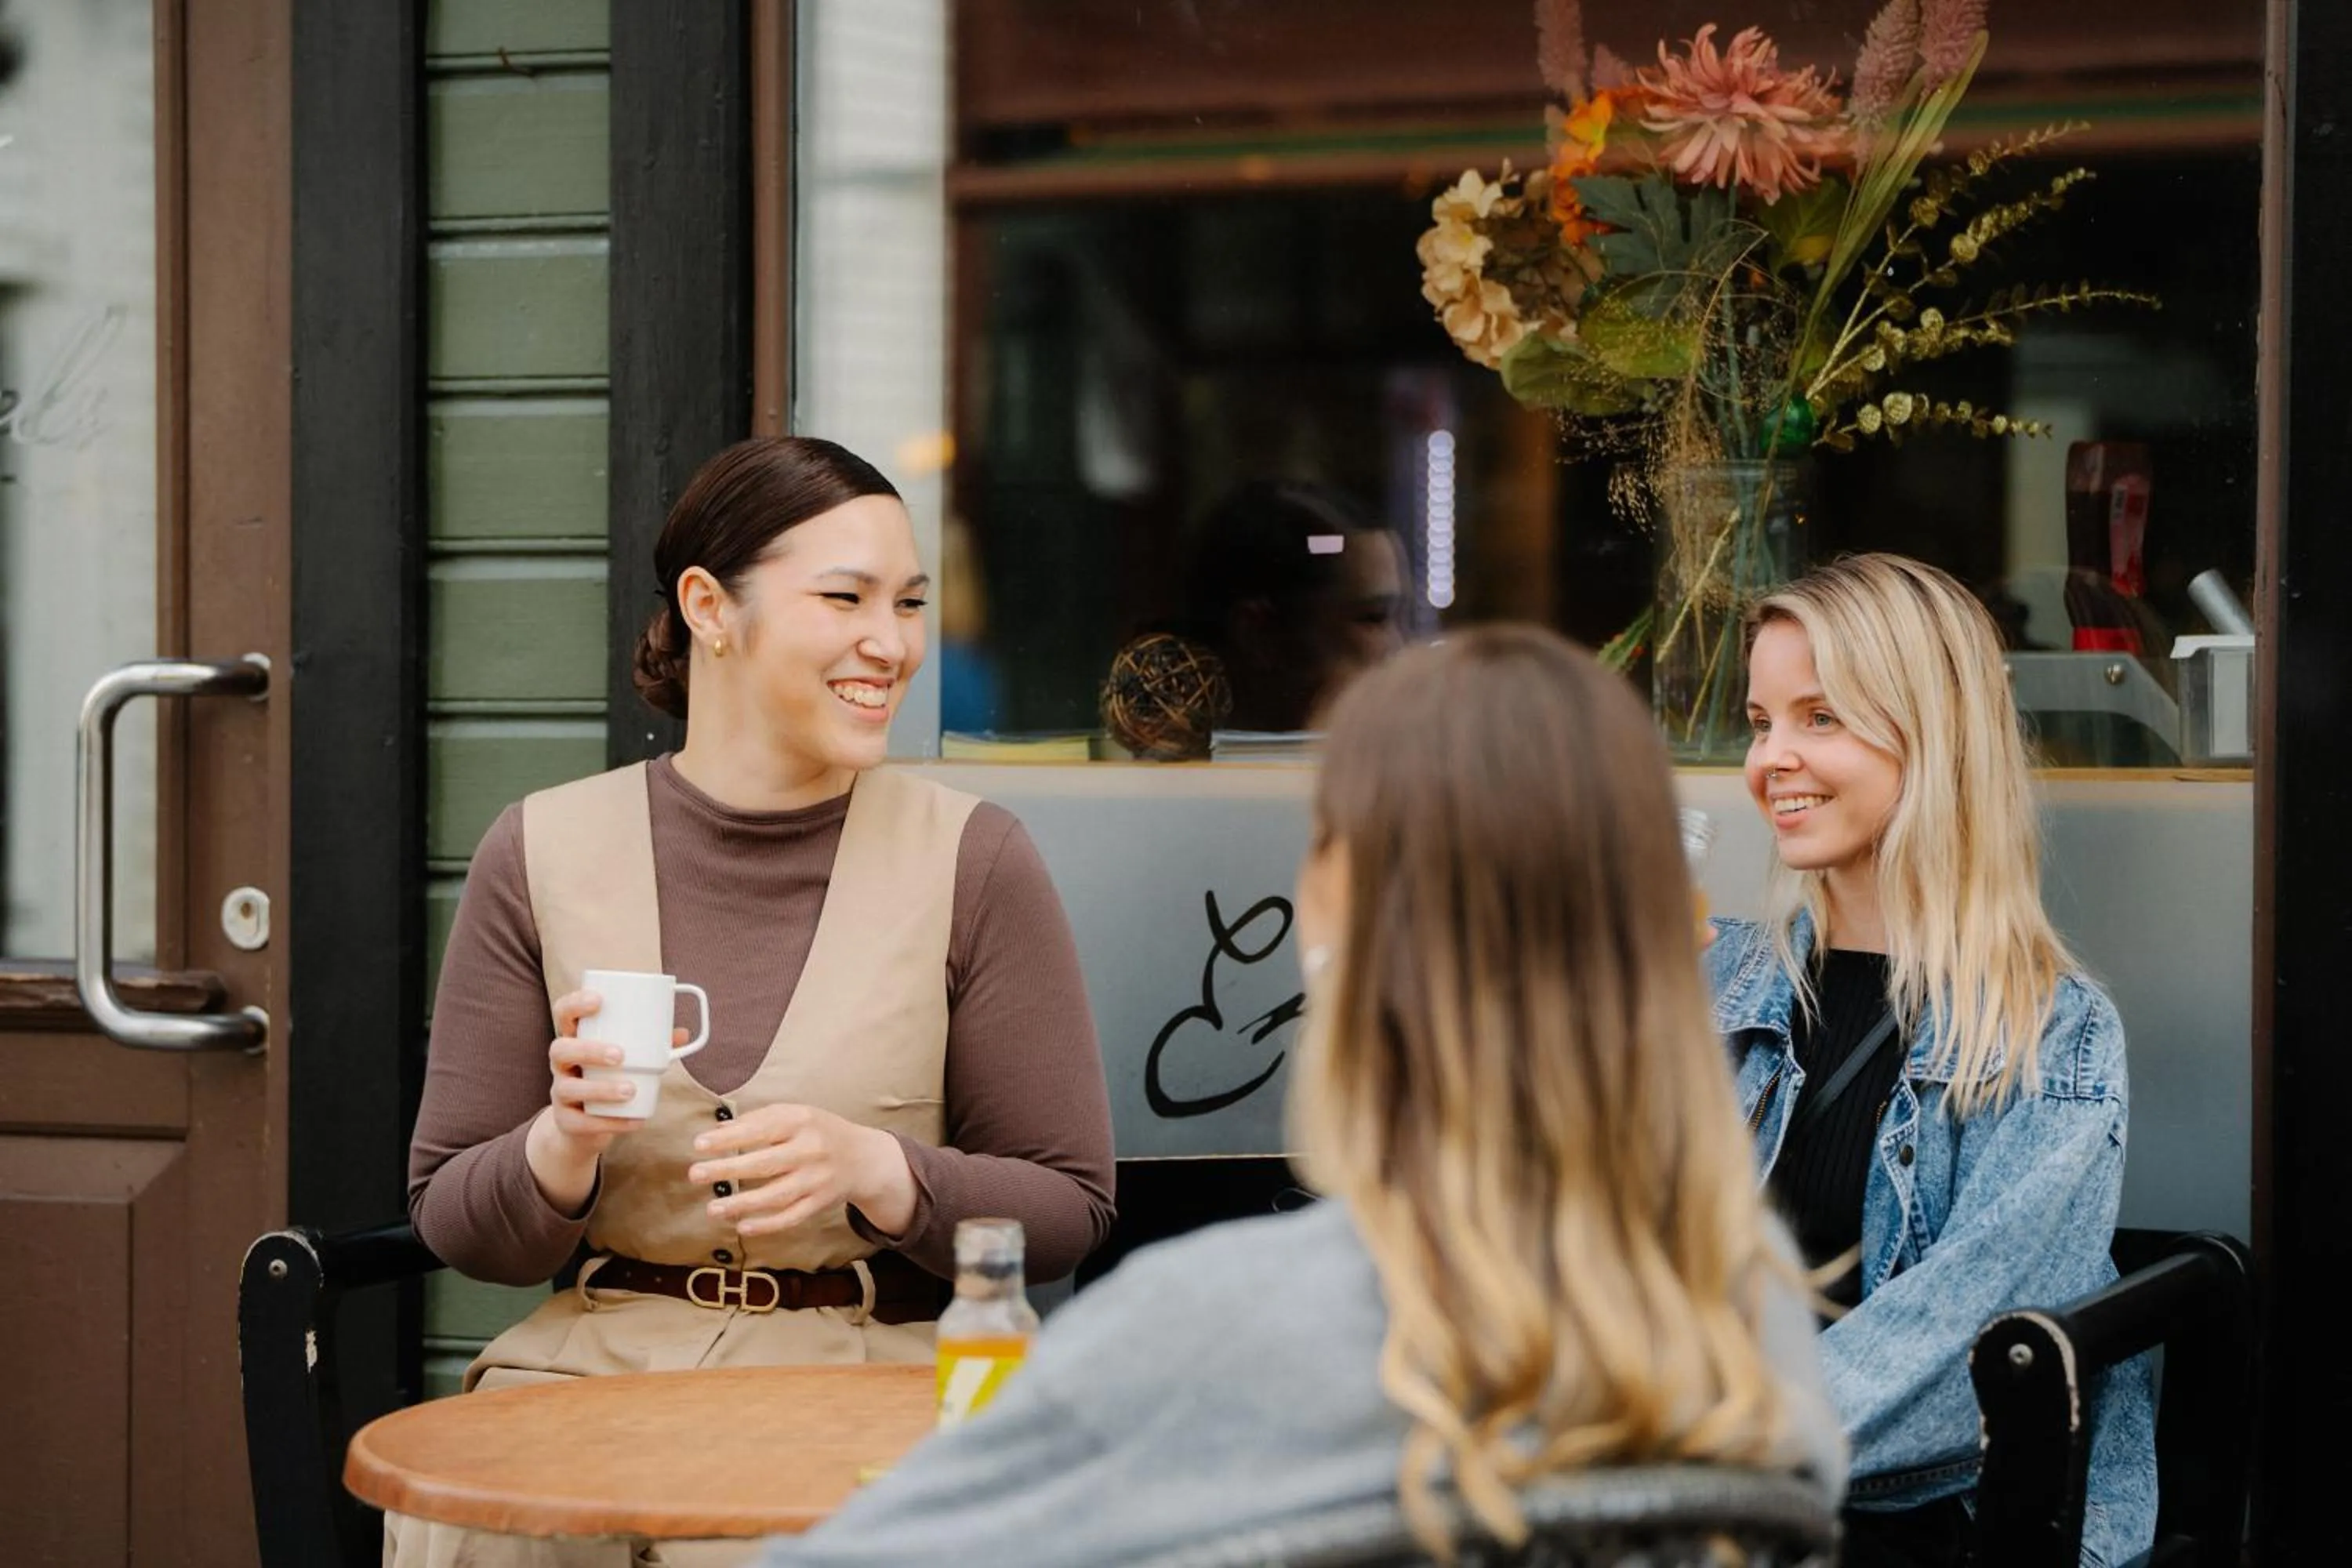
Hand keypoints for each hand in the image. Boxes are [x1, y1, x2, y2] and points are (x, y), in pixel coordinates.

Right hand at [523, 990, 685, 1213]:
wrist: (583, 1125)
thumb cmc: (608, 1078)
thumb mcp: (627, 1059)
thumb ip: (651, 1046)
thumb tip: (682, 1033)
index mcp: (574, 1040)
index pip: (563, 1014)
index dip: (575, 1004)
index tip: (598, 1000)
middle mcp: (561, 1064)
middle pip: (561, 1050)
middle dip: (589, 1050)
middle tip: (621, 1055)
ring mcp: (560, 1092)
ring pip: (568, 1088)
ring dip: (600, 1089)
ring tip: (630, 1090)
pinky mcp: (565, 1121)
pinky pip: (581, 1122)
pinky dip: (610, 1122)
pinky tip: (634, 1121)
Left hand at [688, 1103, 915, 1237]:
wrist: (864, 1158)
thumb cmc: (820, 1132)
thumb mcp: (796, 1114)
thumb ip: (759, 1120)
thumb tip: (717, 1131)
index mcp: (801, 1121)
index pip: (760, 1129)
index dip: (728, 1138)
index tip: (699, 1144)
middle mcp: (810, 1150)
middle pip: (764, 1163)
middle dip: (727, 1169)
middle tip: (695, 1174)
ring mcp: (816, 1179)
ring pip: (776, 1195)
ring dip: (742, 1203)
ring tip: (712, 1209)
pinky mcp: (820, 1203)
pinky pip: (791, 1217)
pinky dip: (767, 1224)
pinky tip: (743, 1226)